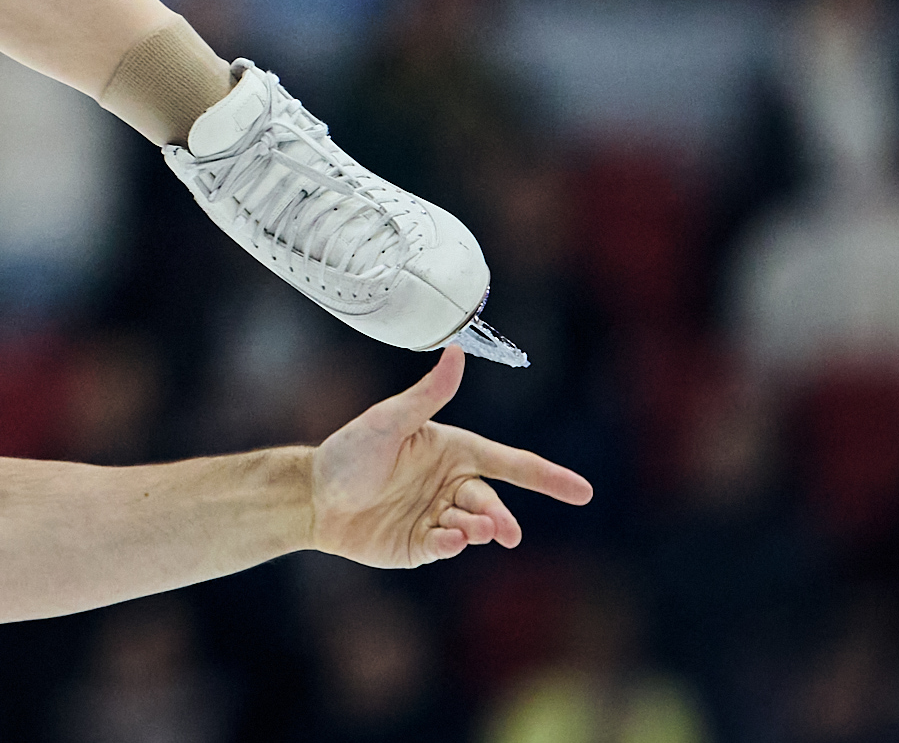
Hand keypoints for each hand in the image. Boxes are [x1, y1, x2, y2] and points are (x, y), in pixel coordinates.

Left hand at [306, 347, 591, 567]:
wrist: (314, 497)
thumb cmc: (349, 452)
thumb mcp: (388, 420)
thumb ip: (427, 395)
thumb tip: (456, 350)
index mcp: (453, 451)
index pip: (509, 462)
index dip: (548, 477)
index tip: (584, 492)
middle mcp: (451, 485)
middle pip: (491, 500)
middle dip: (501, 516)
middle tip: (503, 529)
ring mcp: (439, 517)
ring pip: (474, 525)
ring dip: (479, 528)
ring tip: (474, 530)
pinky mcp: (423, 545)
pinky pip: (447, 546)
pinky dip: (452, 544)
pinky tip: (447, 539)